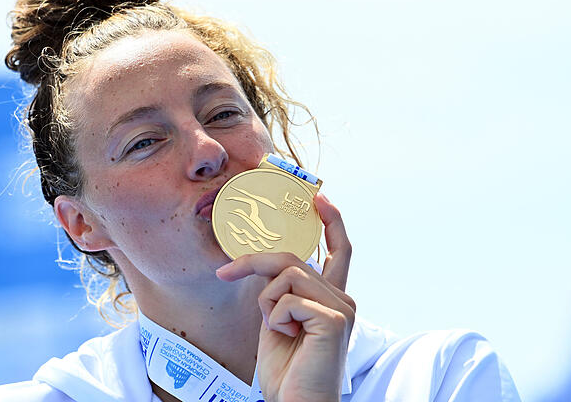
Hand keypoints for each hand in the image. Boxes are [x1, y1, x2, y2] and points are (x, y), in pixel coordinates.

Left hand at [216, 193, 354, 401]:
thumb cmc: (288, 370)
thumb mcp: (277, 319)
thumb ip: (280, 291)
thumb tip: (266, 267)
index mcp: (332, 298)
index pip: (338, 251)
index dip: (331, 222)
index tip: (320, 199)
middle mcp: (343, 299)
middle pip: (294, 258)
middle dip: (255, 263)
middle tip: (227, 272)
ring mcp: (342, 308)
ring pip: (287, 274)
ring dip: (266, 302)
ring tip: (277, 329)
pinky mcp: (334, 319)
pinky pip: (286, 299)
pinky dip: (274, 319)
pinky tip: (287, 338)